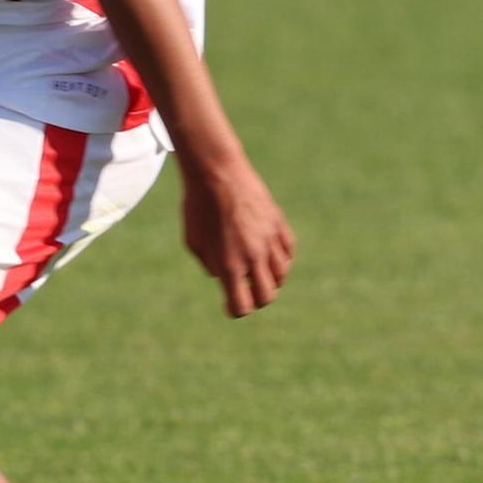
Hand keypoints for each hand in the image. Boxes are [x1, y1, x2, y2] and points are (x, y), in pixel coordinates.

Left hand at [178, 155, 295, 317]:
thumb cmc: (197, 207)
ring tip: (256, 270)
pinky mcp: (278, 224)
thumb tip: (223, 276)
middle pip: (267, 296)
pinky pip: (288, 252)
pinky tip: (268, 253)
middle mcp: (253, 257)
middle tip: (246, 290)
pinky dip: (281, 258)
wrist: (216, 172)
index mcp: (229, 266)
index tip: (230, 304)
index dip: (235, 309)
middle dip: (256, 298)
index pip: (242, 306)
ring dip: (270, 278)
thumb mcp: (194, 241)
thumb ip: (210, 264)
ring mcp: (269, 240)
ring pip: (281, 275)